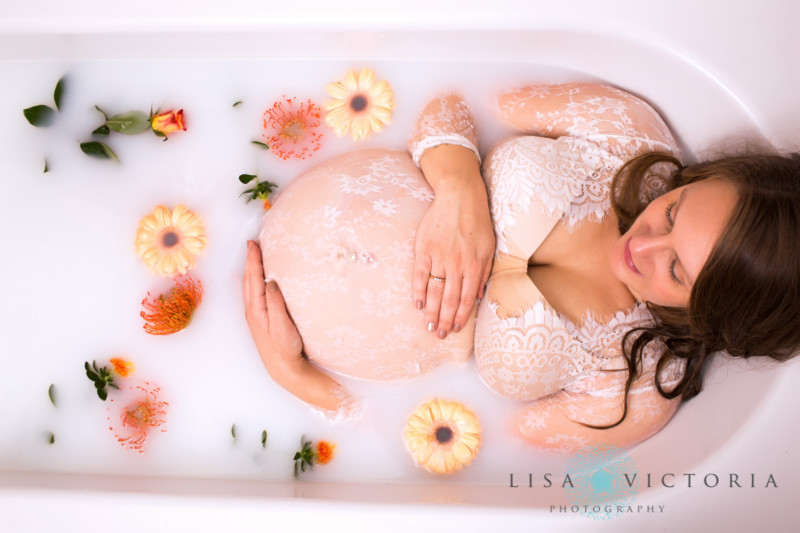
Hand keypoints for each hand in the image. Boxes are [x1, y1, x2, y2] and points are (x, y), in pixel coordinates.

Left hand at [243, 240, 303, 375]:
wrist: (283, 368)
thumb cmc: (285, 348)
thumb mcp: (282, 325)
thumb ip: (275, 304)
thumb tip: (270, 282)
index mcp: (257, 308)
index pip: (254, 278)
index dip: (254, 260)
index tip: (254, 244)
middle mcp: (252, 310)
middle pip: (249, 279)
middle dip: (250, 260)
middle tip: (252, 244)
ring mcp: (254, 314)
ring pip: (249, 286)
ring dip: (251, 269)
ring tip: (253, 256)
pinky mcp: (260, 318)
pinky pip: (253, 293)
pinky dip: (253, 281)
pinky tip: (255, 280)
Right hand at [413, 151, 494, 337]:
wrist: (460, 196)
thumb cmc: (477, 221)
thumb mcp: (489, 248)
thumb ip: (483, 272)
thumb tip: (478, 296)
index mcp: (473, 266)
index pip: (465, 299)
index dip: (459, 316)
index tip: (454, 329)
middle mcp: (456, 265)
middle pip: (448, 299)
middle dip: (443, 320)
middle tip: (438, 334)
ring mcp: (438, 258)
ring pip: (433, 291)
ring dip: (430, 311)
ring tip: (428, 325)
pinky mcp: (424, 249)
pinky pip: (419, 274)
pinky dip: (417, 291)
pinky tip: (417, 304)